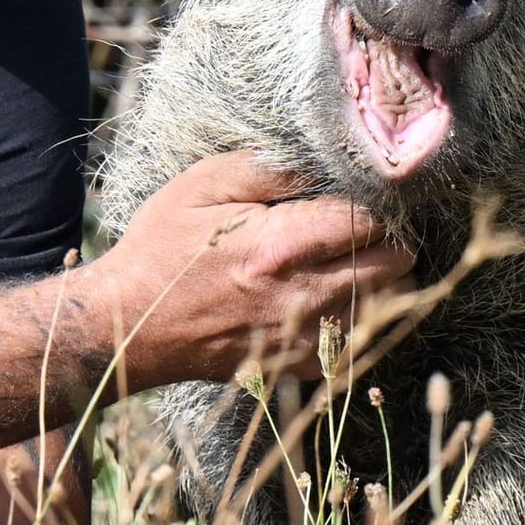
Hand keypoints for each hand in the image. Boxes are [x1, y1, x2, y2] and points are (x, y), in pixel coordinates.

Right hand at [90, 152, 414, 386]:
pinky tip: (340, 297)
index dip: (375, 202)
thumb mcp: (199, 187)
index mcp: (279, 246)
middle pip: (394, 265)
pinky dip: (364, 318)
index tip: (362, 193)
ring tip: (359, 258)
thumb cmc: (161, 248)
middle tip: (366, 224)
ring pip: (389, 307)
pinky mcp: (297, 365)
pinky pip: (362, 343)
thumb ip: (264, 169)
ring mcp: (303, 337)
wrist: (130, 327)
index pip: (368, 221)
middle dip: (391, 238)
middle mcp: (301, 295)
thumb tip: (319, 159)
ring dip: (386, 279)